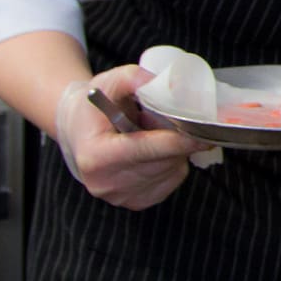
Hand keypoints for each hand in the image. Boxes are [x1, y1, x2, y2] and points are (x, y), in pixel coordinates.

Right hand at [55, 65, 213, 209]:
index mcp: (95, 155)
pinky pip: (171, 180)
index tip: (202, 134)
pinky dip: (172, 163)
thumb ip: (135, 78)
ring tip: (151, 135)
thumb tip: (168, 84)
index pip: (143, 149)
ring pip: (171, 170)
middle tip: (167, 121)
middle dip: (176, 139)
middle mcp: (105, 182)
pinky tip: (154, 152)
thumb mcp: (109, 82)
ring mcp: (120, 196)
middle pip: (163, 160)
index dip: (175, 141)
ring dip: (174, 150)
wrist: (77, 132)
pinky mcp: (135, 202)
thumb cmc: (94, 107)